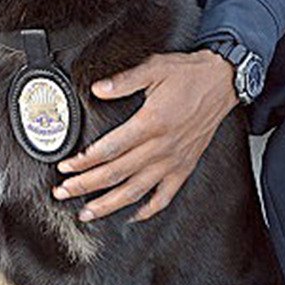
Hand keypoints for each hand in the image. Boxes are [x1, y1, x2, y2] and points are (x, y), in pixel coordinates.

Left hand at [52, 51, 236, 221]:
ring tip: (87, 213)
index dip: (84, 161)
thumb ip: (124, 80)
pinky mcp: (184, 167)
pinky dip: (147, 210)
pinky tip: (132, 216)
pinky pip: (164, 196)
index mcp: (151, 123)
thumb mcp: (154, 68)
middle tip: (62, 192)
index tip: (66, 166)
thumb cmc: (188, 75)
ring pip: (136, 191)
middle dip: (85, 185)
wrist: (222, 83)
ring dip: (108, 205)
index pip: (109, 149)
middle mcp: (161, 147)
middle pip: (116, 174)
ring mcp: (173, 161)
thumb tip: (97, 89)